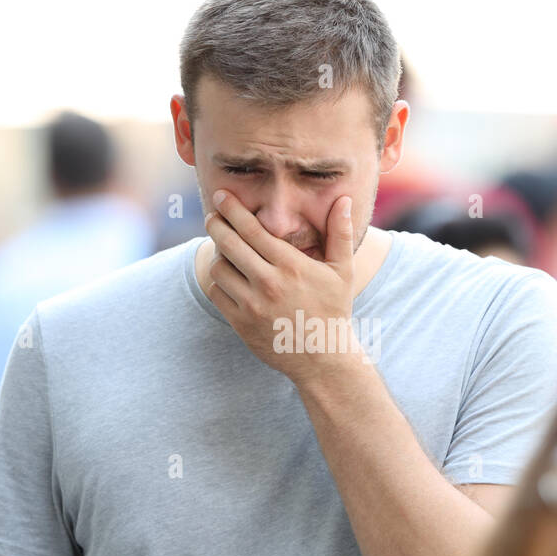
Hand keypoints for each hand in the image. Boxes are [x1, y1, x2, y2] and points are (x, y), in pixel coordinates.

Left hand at [203, 189, 359, 384]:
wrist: (323, 359)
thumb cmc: (334, 310)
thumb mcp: (343, 272)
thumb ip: (340, 233)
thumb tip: (344, 200)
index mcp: (291, 266)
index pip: (251, 229)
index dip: (232, 209)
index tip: (222, 196)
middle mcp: (269, 283)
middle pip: (228, 243)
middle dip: (215, 224)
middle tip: (212, 215)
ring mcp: (252, 305)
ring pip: (219, 268)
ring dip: (218, 254)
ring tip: (222, 247)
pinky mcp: (241, 323)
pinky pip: (216, 293)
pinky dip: (216, 281)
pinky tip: (224, 274)